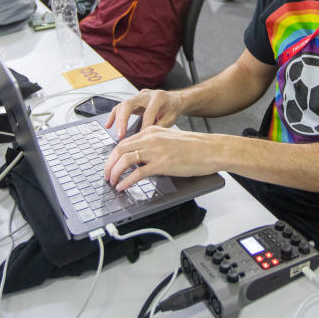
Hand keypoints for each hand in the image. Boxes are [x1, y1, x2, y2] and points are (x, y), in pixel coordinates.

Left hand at [103, 126, 218, 191]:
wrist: (211, 149)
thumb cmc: (195, 147)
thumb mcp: (169, 139)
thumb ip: (154, 145)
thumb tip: (140, 159)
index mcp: (152, 131)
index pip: (125, 141)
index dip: (113, 155)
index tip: (110, 165)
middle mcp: (151, 139)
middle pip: (120, 149)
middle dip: (109, 164)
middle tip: (106, 175)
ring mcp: (156, 151)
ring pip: (124, 160)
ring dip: (114, 173)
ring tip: (112, 182)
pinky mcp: (162, 164)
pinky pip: (137, 173)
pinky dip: (126, 181)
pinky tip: (123, 187)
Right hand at [105, 88, 184, 139]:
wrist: (174, 100)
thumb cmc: (172, 109)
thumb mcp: (170, 118)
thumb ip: (159, 126)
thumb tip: (146, 137)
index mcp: (158, 97)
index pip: (148, 112)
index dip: (144, 126)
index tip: (140, 139)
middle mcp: (146, 94)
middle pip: (129, 104)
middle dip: (124, 120)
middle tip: (121, 134)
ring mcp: (138, 96)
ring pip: (123, 104)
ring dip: (118, 120)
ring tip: (118, 133)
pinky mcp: (133, 100)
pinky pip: (120, 107)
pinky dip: (114, 116)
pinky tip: (109, 125)